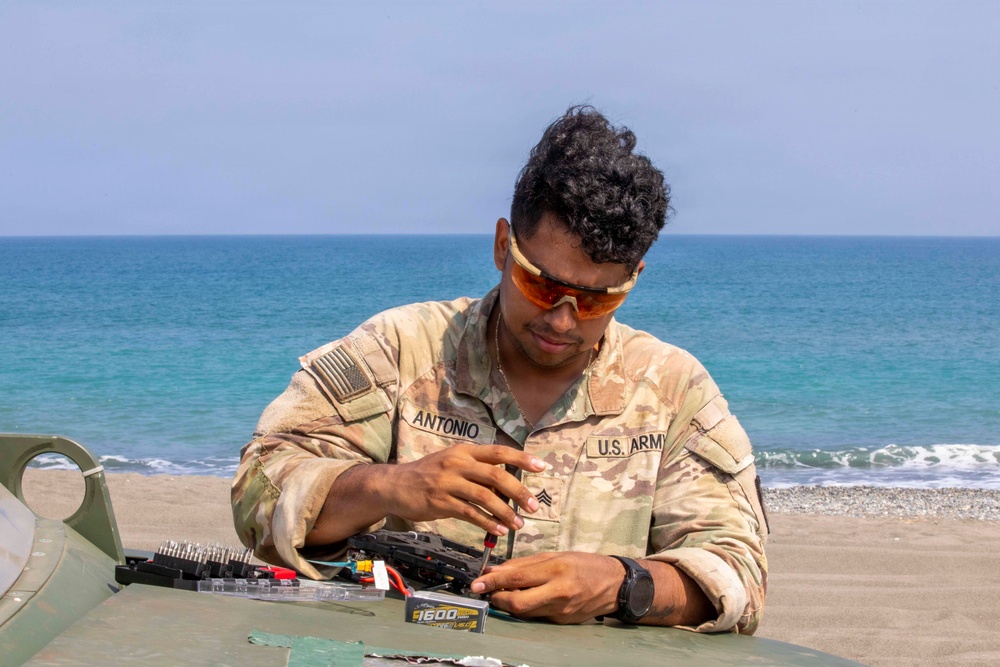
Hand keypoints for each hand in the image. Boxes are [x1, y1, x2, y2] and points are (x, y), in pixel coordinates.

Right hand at [375, 443, 546, 534]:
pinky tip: (498, 531)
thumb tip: (506, 482)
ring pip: (485, 496)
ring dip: (505, 512)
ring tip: (518, 524)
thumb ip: (476, 469)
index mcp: (464, 451)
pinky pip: (470, 513)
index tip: (541, 467)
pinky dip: (487, 523)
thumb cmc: (427, 475)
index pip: (498, 452)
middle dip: (518, 491)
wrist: (394, 485)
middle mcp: (458, 463)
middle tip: (533, 505)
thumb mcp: (452, 462)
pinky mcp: (440, 502)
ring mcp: (448, 482)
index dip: (522, 459)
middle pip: (496, 475)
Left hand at [470, 552, 623, 623]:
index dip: (493, 581)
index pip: (517, 578)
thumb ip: (524, 564)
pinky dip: (524, 607)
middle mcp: (558, 593)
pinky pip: (535, 615)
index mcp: (556, 570)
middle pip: (516, 603)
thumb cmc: (585, 565)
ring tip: (499, 592)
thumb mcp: (555, 555)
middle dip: (496, 597)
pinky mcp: (561, 622)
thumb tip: (496, 569)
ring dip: (507, 603)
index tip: (477, 582)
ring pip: (523, 612)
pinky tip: (521, 598)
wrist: (615, 585)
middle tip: (484, 590)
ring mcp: (560, 611)